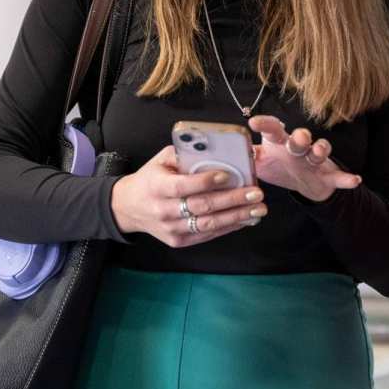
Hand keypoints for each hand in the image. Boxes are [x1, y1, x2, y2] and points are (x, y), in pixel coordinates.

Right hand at [110, 145, 267, 247]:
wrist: (130, 208)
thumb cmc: (151, 179)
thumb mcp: (160, 160)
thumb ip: (184, 153)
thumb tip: (213, 148)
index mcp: (156, 187)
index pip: (183, 186)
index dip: (206, 181)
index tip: (228, 175)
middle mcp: (163, 210)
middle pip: (202, 206)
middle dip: (232, 200)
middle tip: (256, 193)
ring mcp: (171, 229)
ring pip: (208, 224)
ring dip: (237, 216)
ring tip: (258, 208)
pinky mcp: (178, 241)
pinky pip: (207, 234)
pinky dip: (229, 226)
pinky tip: (246, 219)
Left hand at [247, 115, 361, 202]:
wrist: (304, 183)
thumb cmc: (279, 166)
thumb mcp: (260, 162)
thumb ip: (246, 156)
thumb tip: (225, 152)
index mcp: (279, 143)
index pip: (273, 129)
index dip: (265, 124)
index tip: (253, 123)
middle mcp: (298, 148)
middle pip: (300, 138)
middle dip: (299, 137)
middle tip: (296, 138)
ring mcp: (314, 160)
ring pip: (319, 150)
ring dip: (319, 150)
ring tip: (318, 151)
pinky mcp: (327, 174)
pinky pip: (338, 176)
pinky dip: (346, 179)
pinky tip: (354, 180)